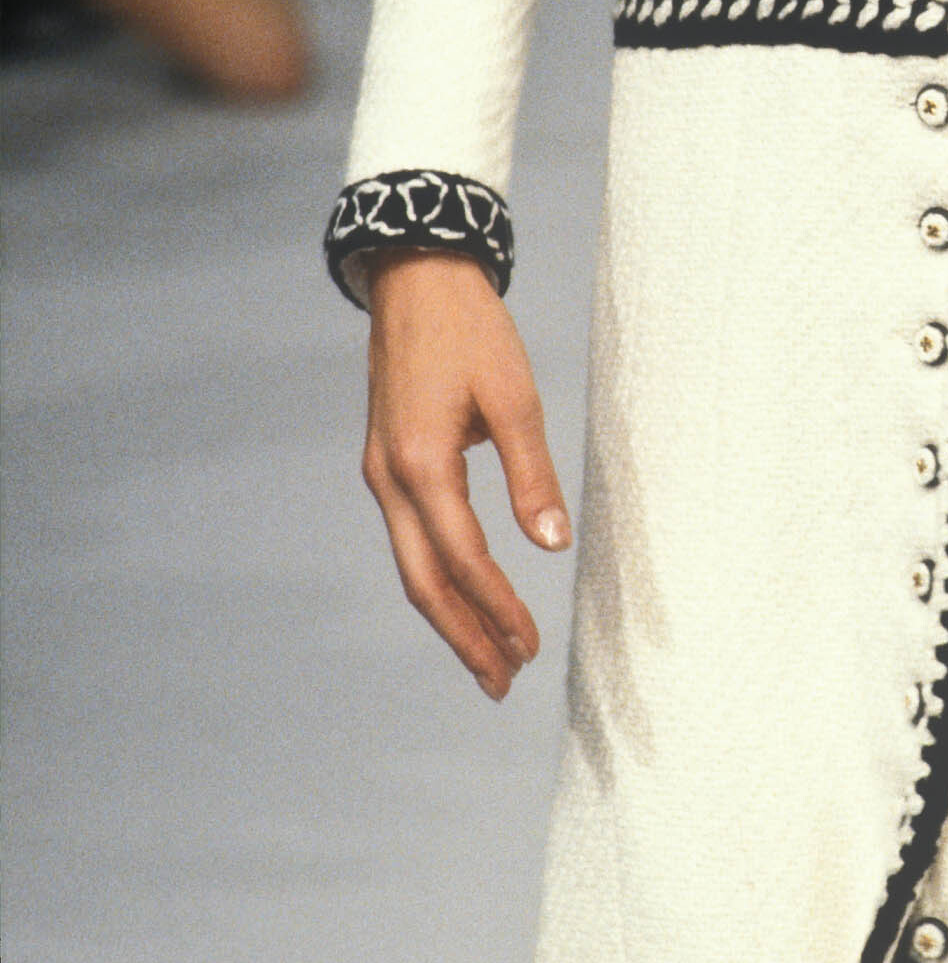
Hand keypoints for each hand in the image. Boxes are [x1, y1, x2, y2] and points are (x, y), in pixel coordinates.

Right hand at [362, 252, 570, 698]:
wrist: (417, 278)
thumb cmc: (471, 330)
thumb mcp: (514, 395)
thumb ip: (533, 472)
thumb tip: (552, 546)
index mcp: (421, 462)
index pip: (463, 559)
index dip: (497, 609)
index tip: (530, 647)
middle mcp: (389, 478)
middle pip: (424, 582)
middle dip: (464, 637)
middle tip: (504, 684)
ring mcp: (380, 474)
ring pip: (411, 566)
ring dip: (449, 616)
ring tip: (489, 659)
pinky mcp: (385, 465)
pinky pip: (409, 539)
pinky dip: (437, 578)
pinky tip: (465, 596)